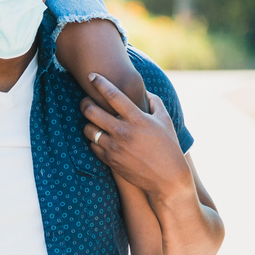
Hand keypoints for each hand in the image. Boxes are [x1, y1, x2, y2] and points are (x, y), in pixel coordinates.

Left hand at [81, 74, 191, 198]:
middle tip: (86, 100)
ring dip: (88, 122)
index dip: (100, 83)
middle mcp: (123, 132)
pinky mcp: (111, 161)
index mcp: (137, 119)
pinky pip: (92, 146)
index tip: (92, 75)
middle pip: (92, 112)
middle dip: (85, 102)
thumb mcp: (165, 120)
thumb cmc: (169, 146)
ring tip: (92, 120)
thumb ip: (154, 102)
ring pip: (88, 130)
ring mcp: (115, 148)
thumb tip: (144, 91)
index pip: (113, 95)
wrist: (168, 178)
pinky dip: (93, 140)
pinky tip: (99, 137)